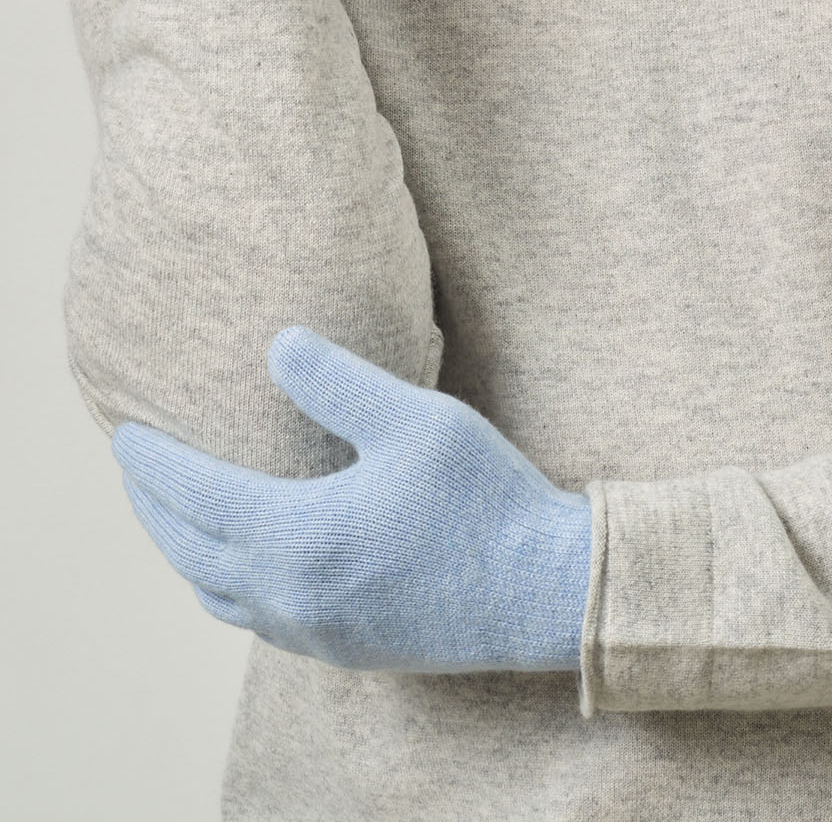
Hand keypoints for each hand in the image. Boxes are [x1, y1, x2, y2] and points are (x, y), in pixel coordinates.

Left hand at [110, 327, 593, 673]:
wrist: (542, 593)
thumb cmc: (482, 498)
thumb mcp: (414, 421)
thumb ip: (338, 383)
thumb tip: (276, 344)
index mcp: (295, 535)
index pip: (195, 495)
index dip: (154, 463)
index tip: (124, 434)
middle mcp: (288, 594)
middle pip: (189, 552)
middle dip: (154, 510)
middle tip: (137, 470)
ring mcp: (314, 632)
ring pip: (218, 595)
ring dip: (187, 552)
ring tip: (181, 516)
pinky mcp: (343, 650)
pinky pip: (256, 620)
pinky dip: (229, 585)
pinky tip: (251, 563)